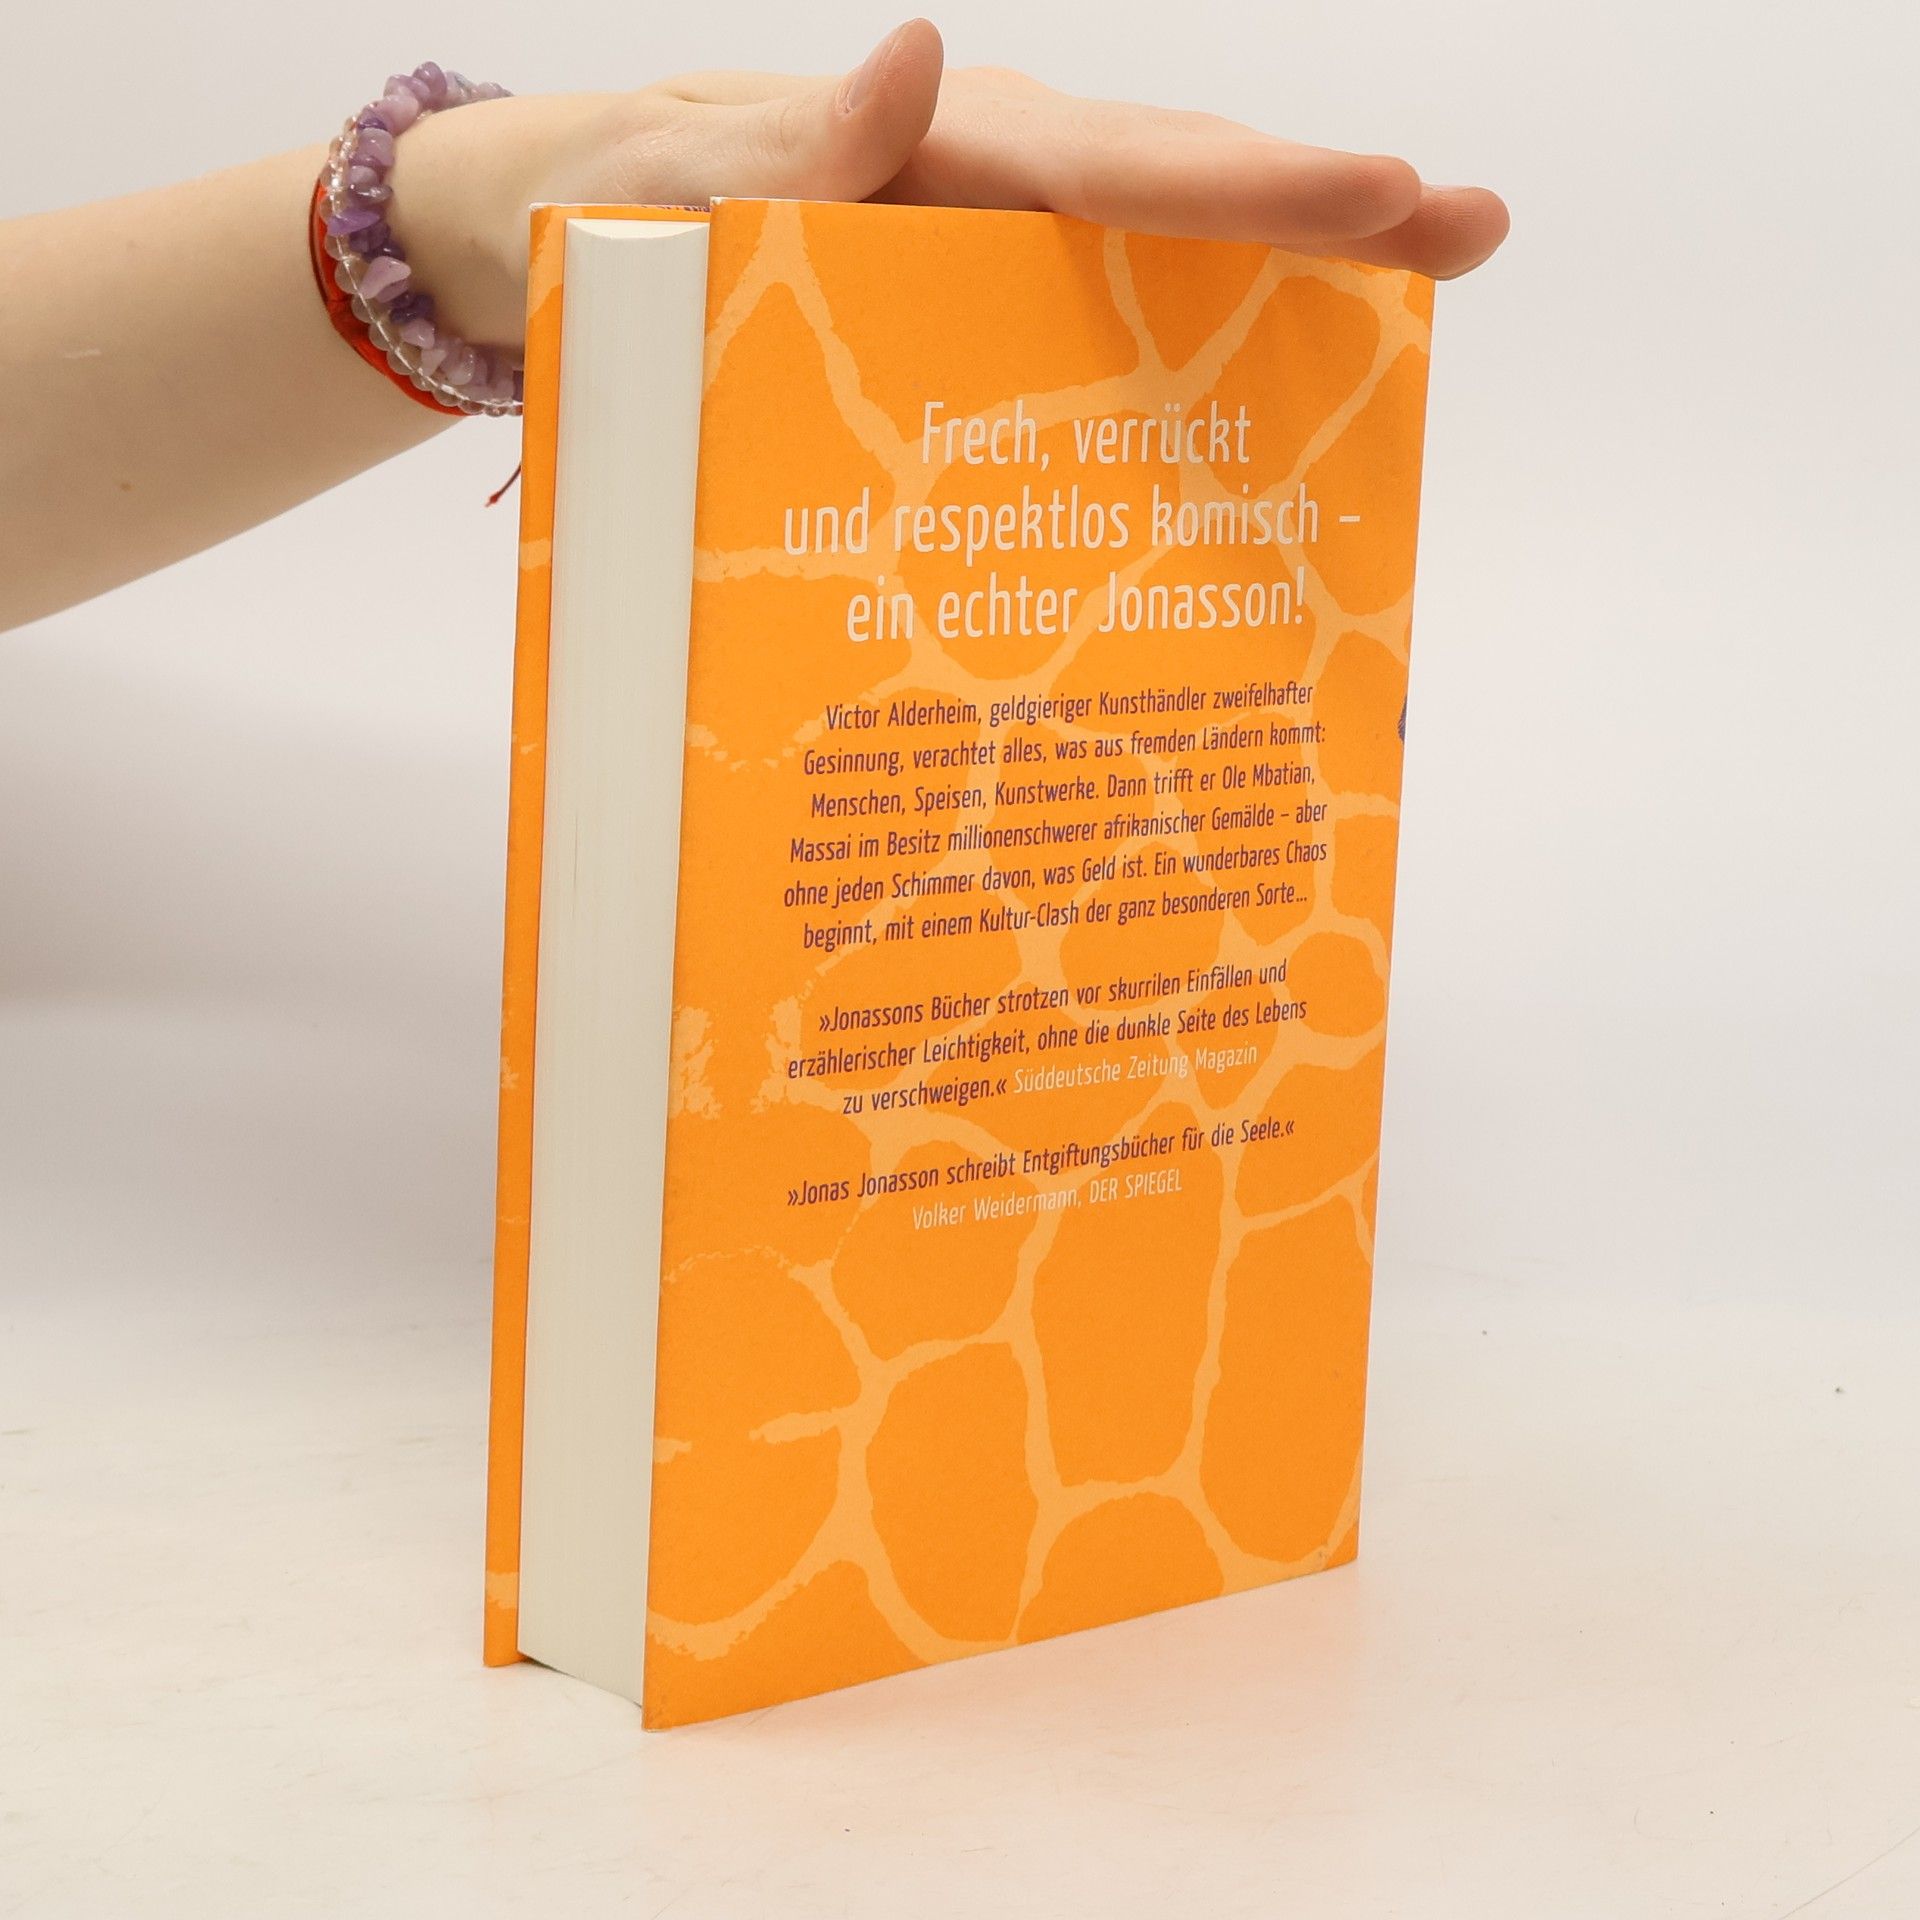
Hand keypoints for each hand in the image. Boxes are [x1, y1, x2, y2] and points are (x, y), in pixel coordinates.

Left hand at [394, 19, 1508, 346]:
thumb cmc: (622, 212)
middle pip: (1185, 194)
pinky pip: (1107, 323)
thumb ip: (794, 142)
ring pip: (1169, 253)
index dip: (1255, 194)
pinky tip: (1272, 394)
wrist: (576, 244)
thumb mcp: (681, 182)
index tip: (1386, 200)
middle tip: (1473, 231)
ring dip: (1294, 276)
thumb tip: (918, 61)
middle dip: (1329, 213)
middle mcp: (999, 190)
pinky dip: (1198, 344)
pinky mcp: (985, 312)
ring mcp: (1001, 251)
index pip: (1123, 172)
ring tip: (1426, 287)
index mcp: (948, 156)